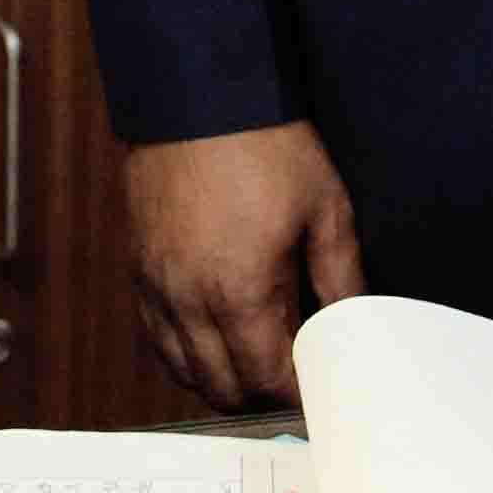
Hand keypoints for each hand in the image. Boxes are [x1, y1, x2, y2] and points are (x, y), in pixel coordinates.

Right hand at [128, 120, 365, 410]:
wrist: (197, 95)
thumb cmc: (264, 146)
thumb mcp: (325, 208)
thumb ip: (341, 277)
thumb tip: (353, 324)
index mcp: (241, 292)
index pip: (267, 379)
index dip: (296, 394)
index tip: (318, 389)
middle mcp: (190, 300)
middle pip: (222, 388)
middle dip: (260, 397)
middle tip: (292, 382)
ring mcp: (158, 286)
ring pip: (183, 370)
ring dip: (219, 381)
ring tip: (253, 368)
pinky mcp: (140, 269)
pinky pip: (156, 337)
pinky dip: (184, 354)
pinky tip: (210, 343)